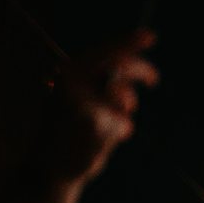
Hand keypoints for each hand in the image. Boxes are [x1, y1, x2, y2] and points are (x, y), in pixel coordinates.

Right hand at [33, 33, 156, 183]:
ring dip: (125, 107)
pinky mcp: (96, 124)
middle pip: (120, 66)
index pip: (104, 51)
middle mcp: (73, 83)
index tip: (151, 36)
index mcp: (67, 73)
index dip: (130, 42)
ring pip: (123, 95)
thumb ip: (98, 87)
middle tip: (154, 78)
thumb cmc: (65, 131)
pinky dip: (120, 129)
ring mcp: (85, 103)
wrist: (50, 166)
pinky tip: (106, 138)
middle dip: (141, 70)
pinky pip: (122, 122)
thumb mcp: (77, 100)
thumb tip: (127, 82)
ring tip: (117, 120)